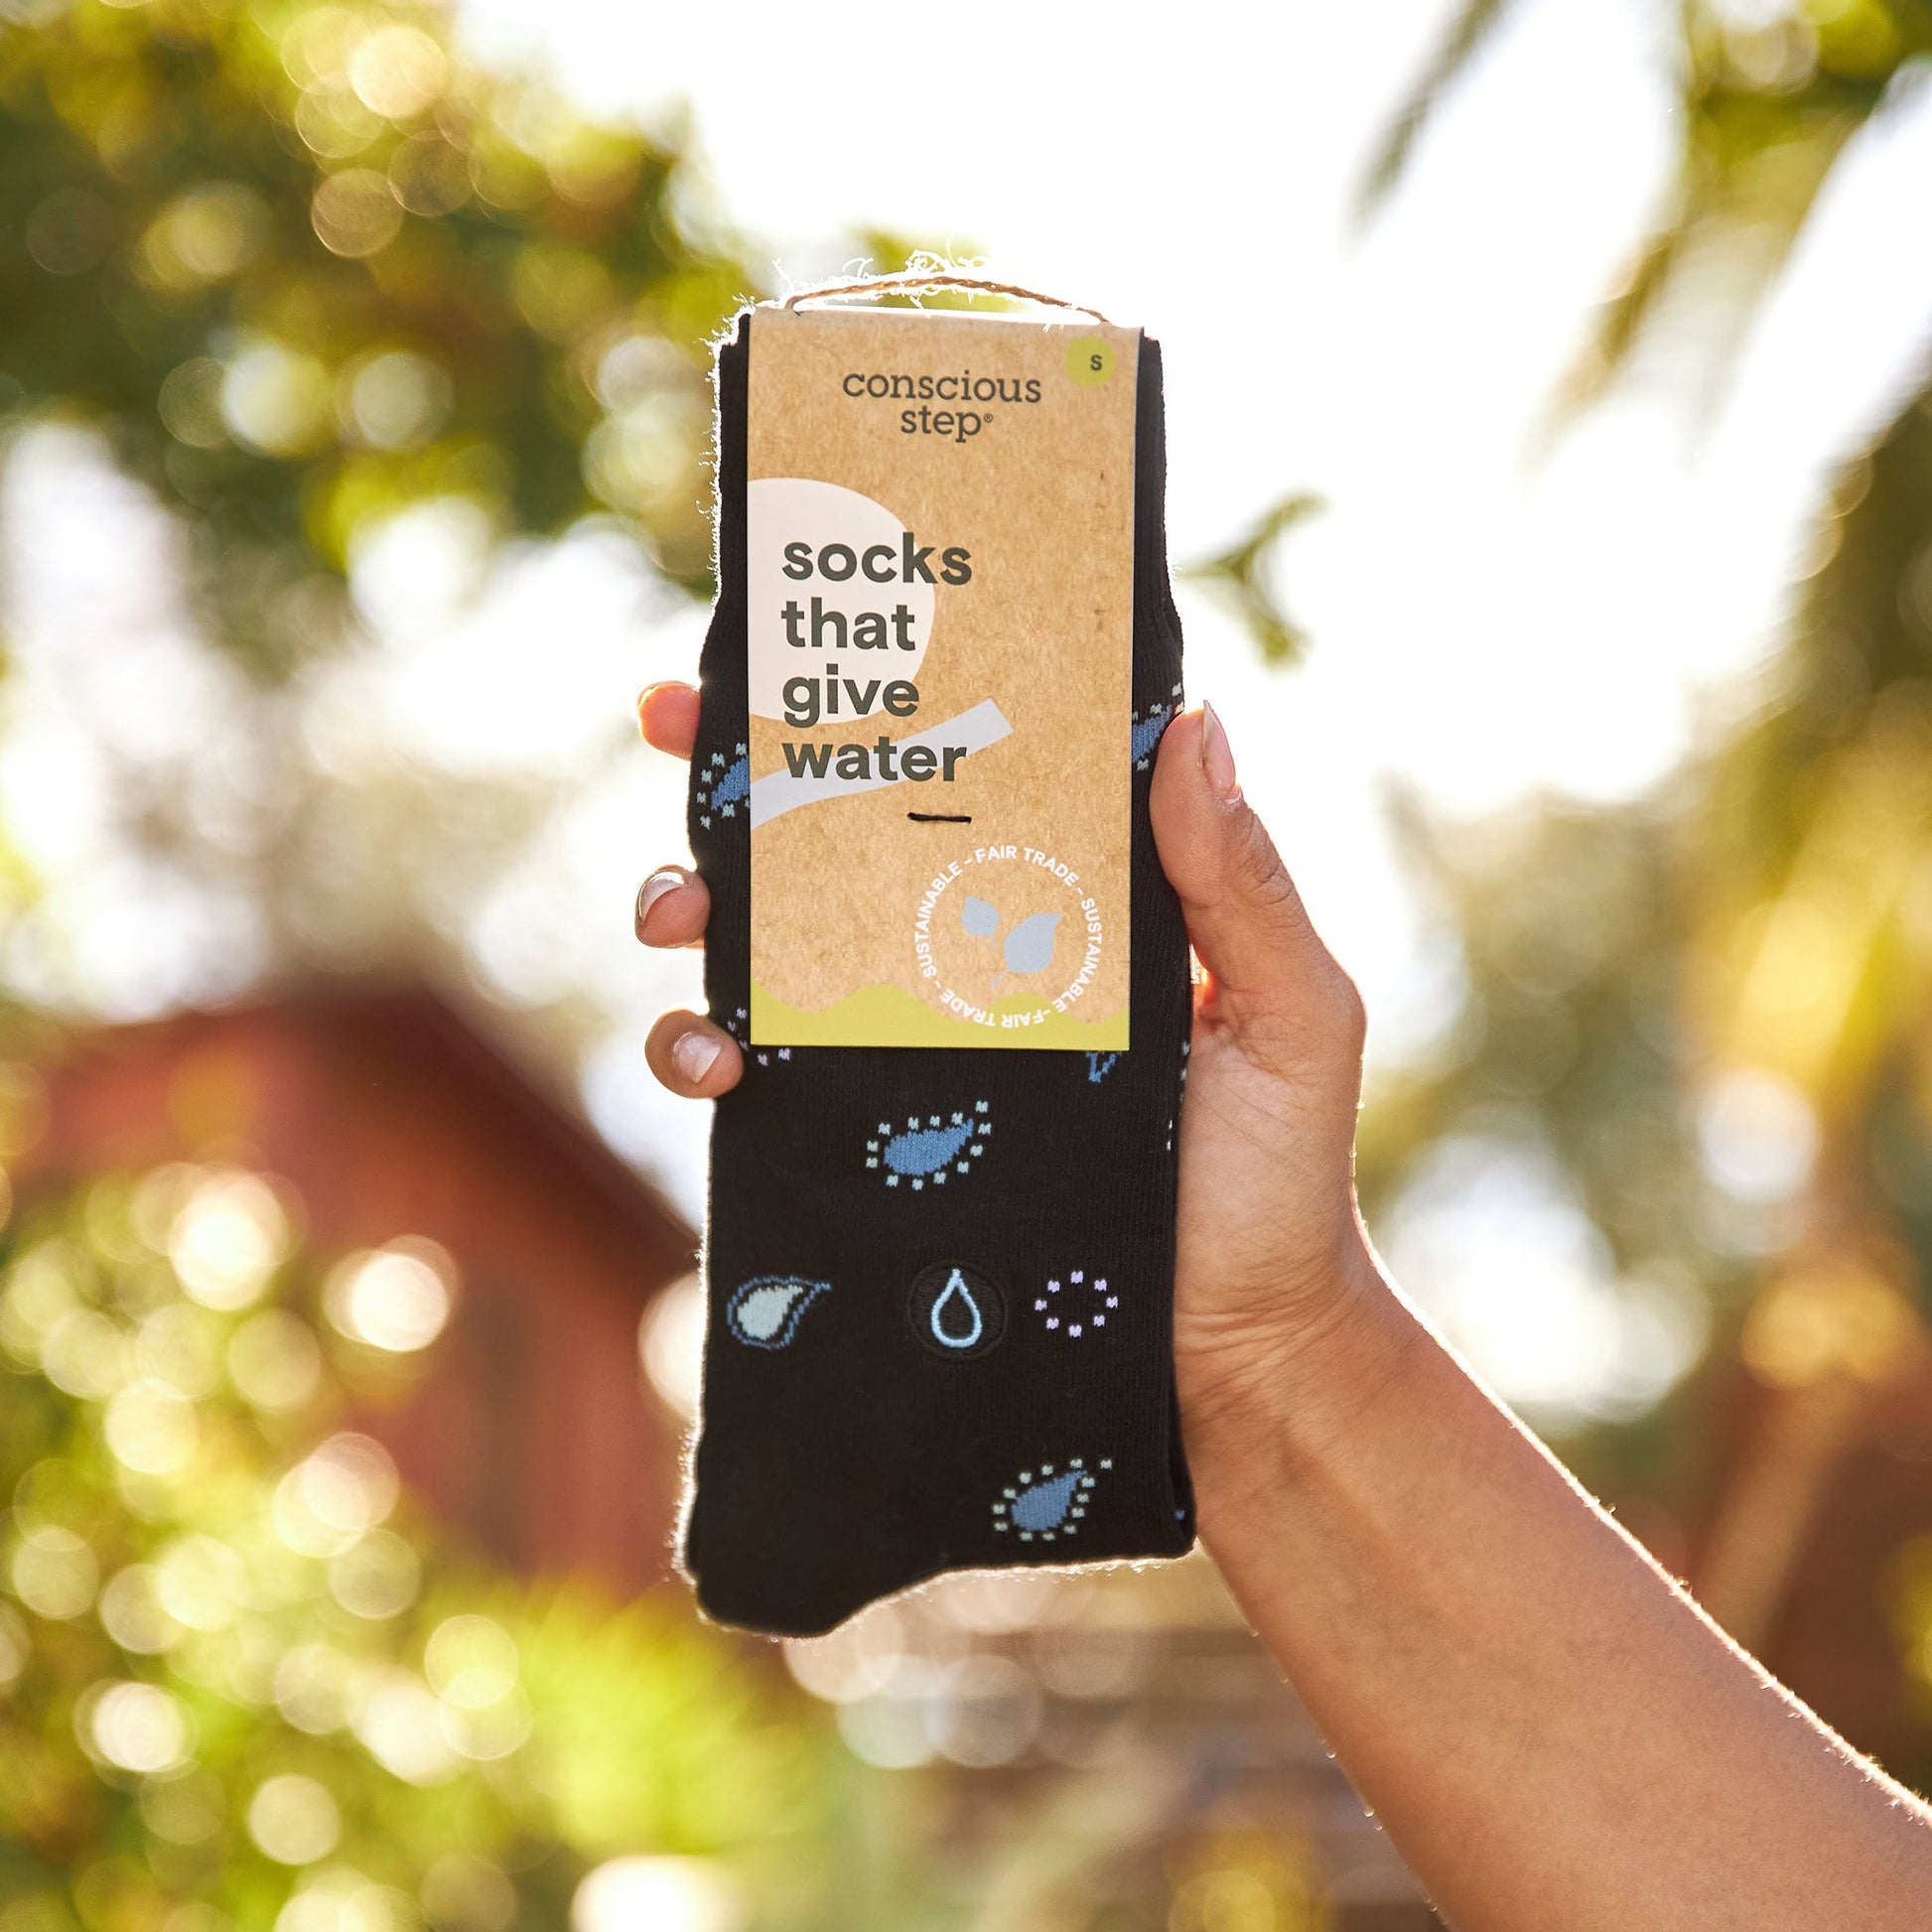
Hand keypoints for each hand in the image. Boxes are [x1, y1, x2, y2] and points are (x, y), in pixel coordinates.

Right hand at [633, 686, 1387, 1479]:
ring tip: (678, 915)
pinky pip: (758, 1076)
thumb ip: (1242, 882)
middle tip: (674, 725)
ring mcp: (910, 1045)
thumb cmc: (1282, 1180)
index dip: (884, 696)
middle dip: (736, 772)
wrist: (1236, 1356)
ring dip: (693, 903)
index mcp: (1069, 897)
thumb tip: (1192, 718)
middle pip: (836, 836)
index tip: (802, 632)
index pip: (966, 767)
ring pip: (769, 944)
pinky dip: (703, 1050)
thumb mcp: (1294, 1016)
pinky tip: (713, 1063)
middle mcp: (973, 953)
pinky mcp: (865, 1141)